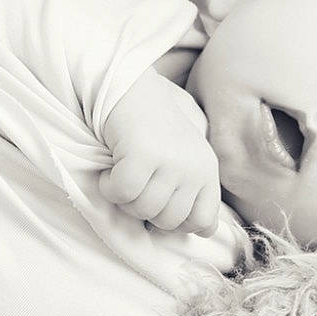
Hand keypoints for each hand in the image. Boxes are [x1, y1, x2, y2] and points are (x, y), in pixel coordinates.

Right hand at [97, 69, 223, 235]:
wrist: (127, 83)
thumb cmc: (151, 122)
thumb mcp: (185, 154)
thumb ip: (194, 190)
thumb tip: (205, 232)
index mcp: (208, 169)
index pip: (202, 223)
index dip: (174, 222)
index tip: (157, 202)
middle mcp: (195, 167)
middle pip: (168, 222)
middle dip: (144, 208)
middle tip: (136, 180)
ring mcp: (171, 161)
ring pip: (143, 210)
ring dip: (124, 198)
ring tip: (123, 170)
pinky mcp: (143, 154)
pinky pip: (121, 194)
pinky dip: (108, 186)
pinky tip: (111, 166)